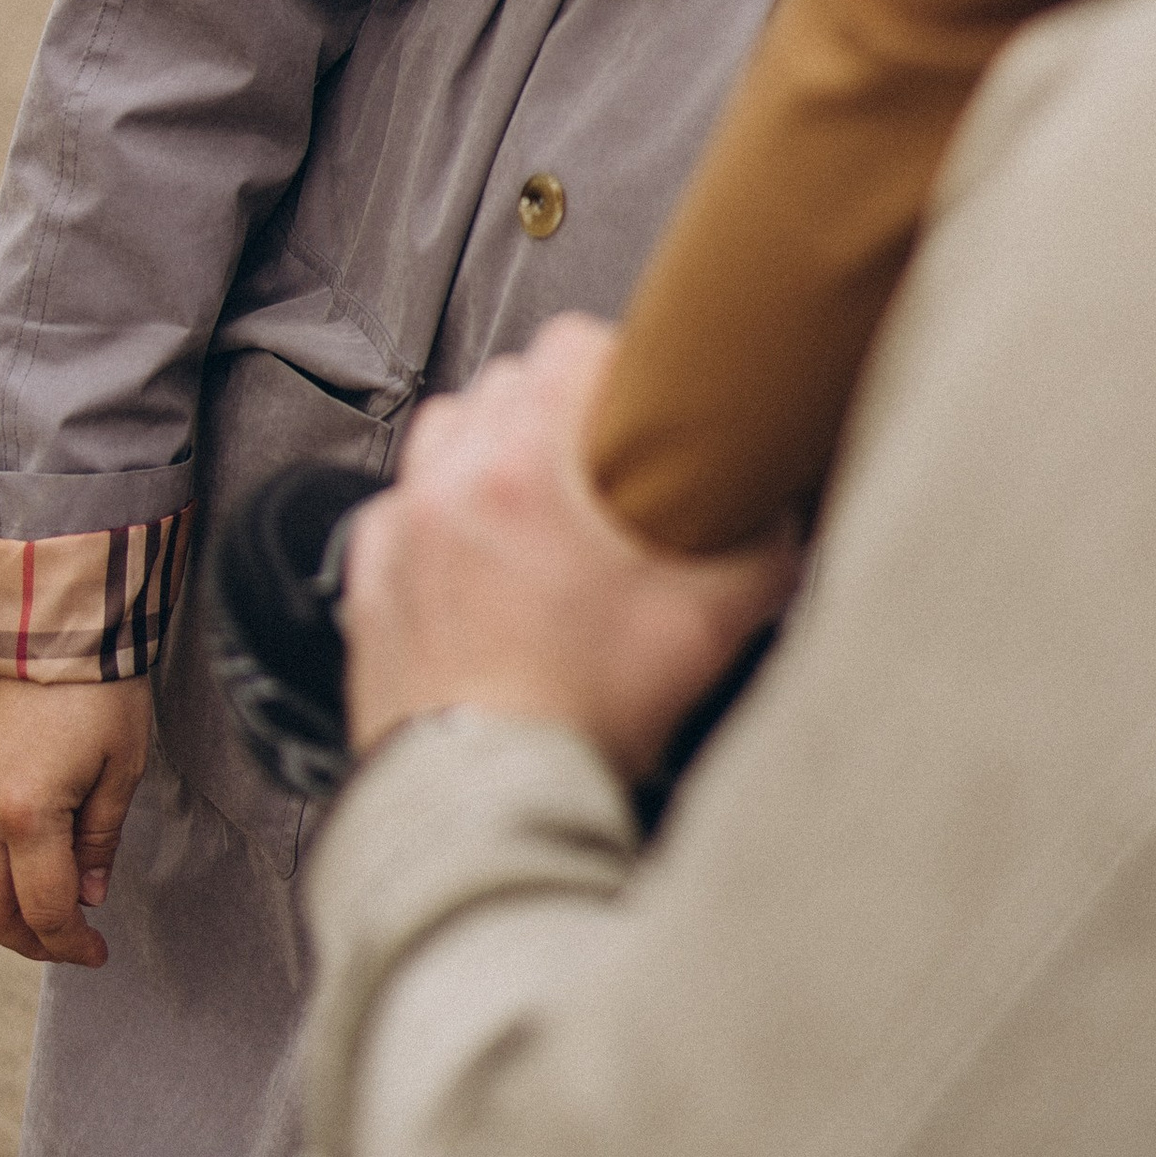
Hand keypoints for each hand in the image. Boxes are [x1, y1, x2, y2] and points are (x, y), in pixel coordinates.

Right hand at [0, 669, 152, 964]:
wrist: (49, 617)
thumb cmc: (100, 688)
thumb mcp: (122, 765)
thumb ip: (101, 839)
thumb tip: (88, 896)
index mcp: (27, 814)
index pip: (45, 909)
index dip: (71, 944)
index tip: (98, 954)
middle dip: (30, 942)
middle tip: (68, 946)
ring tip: (42, 911)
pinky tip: (16, 865)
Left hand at [342, 317, 800, 781]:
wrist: (485, 812)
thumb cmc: (579, 722)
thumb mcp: (705, 628)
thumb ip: (761, 555)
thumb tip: (785, 515)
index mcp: (524, 470)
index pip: (568, 345)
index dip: (615, 362)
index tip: (637, 401)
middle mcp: (450, 484)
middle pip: (503, 382)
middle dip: (553, 407)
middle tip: (598, 460)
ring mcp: (401, 531)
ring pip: (443, 435)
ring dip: (487, 448)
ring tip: (534, 500)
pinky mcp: (370, 583)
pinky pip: (398, 508)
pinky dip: (435, 516)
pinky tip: (476, 559)